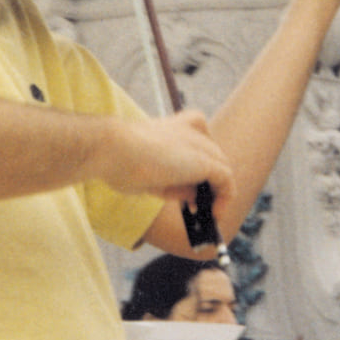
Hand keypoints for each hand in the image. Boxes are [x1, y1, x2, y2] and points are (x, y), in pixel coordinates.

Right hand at [97, 108, 234, 216]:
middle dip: (208, 181)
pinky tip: (213, 214)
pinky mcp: (205, 161)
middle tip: (199, 206)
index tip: (189, 189)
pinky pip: (227, 181)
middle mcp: (188, 129)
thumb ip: (175, 183)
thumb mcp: (149, 174)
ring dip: (217, 192)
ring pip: (221, 167)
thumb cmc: (118, 161)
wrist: (112, 148)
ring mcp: (198, 143)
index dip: (198, 164)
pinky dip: (224, 199)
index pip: (196, 139)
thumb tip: (195, 198)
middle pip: (212, 155)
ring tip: (209, 214)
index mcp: (171, 126)